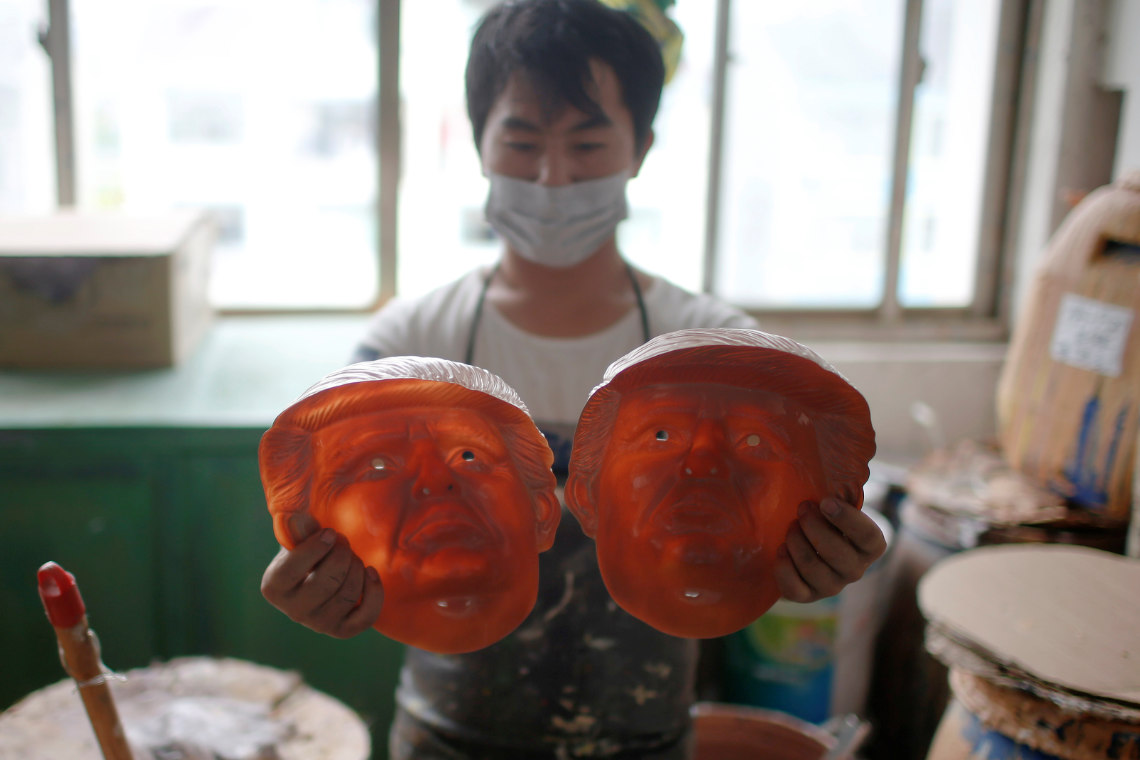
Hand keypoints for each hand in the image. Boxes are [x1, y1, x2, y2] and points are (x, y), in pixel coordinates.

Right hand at [260, 513, 384, 638]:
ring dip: (357, 568)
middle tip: (344, 542)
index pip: (294, 568)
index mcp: (274, 586)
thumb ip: (299, 526)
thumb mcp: (300, 534)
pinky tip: (371, 573)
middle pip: (327, 582)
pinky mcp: (342, 630)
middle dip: (343, 555)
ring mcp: (318, 624)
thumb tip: (297, 517)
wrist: (320, 570)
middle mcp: (293, 611)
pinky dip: (374, 592)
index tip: (330, 533)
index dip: (317, 547)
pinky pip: (366, 617)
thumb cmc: (309, 547)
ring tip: (353, 556)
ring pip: (348, 596)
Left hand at [774, 497, 886, 602]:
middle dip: (813, 527)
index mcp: (870, 546)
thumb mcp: (835, 504)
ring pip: (813, 567)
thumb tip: (836, 461)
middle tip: (801, 508)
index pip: (869, 536)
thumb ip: (839, 490)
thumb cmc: (823, 517)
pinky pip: (794, 588)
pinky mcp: (808, 597)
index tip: (825, 501)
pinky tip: (780, 549)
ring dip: (796, 542)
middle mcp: (856, 570)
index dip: (847, 519)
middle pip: (837, 552)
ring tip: (790, 527)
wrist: (803, 546)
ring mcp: (832, 586)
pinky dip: (783, 566)